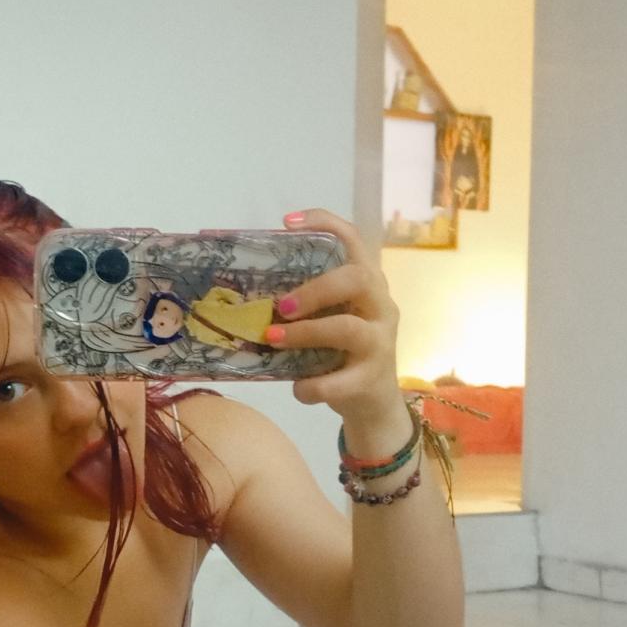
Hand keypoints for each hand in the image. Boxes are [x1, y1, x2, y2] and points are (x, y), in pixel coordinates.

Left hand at [265, 208, 405, 427]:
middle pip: (357, 279)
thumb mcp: (329, 319)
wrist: (374, 403)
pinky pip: (340, 381)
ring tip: (272, 340)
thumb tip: (245, 298)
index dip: (325, 224)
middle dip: (314, 289)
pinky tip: (297, 388)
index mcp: (367, 283)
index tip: (286, 223)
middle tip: (280, 306)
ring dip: (304, 334)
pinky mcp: (372, 378)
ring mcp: (381, 342)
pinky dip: (312, 386)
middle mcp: (380, 306)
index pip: (353, 239)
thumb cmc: (343, 352)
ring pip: (348, 328)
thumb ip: (303, 305)